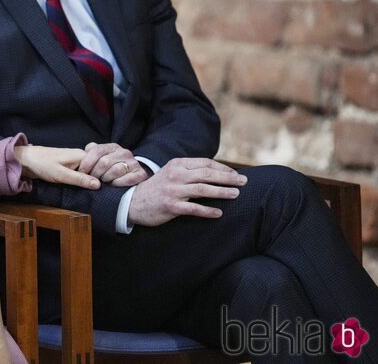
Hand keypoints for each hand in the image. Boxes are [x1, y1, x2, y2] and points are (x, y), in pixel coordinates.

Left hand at [14, 145, 99, 189]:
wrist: (25, 159)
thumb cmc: (42, 164)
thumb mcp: (62, 174)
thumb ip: (80, 179)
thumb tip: (99, 184)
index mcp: (81, 155)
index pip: (100, 165)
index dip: (102, 176)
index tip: (102, 188)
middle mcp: (79, 156)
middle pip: (95, 168)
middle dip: (96, 179)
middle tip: (95, 191)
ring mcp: (73, 160)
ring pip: (87, 171)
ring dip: (87, 180)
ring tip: (88, 190)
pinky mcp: (67, 165)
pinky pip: (79, 172)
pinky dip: (80, 179)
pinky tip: (80, 186)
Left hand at [78, 142, 147, 186]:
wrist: (132, 175)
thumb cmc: (111, 167)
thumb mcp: (101, 157)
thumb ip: (92, 152)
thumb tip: (86, 149)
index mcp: (112, 147)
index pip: (97, 151)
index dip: (87, 162)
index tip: (81, 172)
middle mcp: (124, 152)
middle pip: (105, 162)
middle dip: (95, 173)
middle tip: (92, 180)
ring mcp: (133, 162)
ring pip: (116, 170)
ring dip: (107, 179)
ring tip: (104, 182)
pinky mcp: (140, 174)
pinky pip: (128, 179)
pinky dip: (118, 183)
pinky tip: (114, 185)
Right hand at [127, 158, 247, 226]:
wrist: (133, 202)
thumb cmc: (157, 188)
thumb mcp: (171, 173)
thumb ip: (189, 171)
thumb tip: (216, 172)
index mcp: (176, 165)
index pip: (205, 163)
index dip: (222, 168)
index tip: (236, 174)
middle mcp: (175, 175)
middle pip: (207, 174)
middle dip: (228, 178)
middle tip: (244, 182)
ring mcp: (173, 191)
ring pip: (203, 190)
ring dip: (222, 192)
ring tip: (236, 194)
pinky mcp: (171, 206)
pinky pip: (194, 209)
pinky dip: (208, 211)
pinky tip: (219, 213)